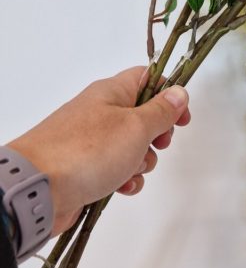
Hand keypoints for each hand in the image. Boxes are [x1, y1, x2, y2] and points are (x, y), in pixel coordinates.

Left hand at [7, 66, 190, 235]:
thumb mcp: (135, 126)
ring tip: (131, 169)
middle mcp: (100, 113)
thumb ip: (161, 111)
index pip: (147, 79)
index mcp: (111, 93)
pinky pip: (117, 170)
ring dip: (142, 162)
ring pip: (133, 148)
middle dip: (157, 136)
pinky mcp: (87, 168)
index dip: (170, 95)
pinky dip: (125, 178)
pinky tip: (122, 186)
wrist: (39, 188)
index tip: (183, 117)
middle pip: (143, 117)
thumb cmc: (88, 150)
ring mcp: (92, 141)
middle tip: (158, 144)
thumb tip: (179, 92)